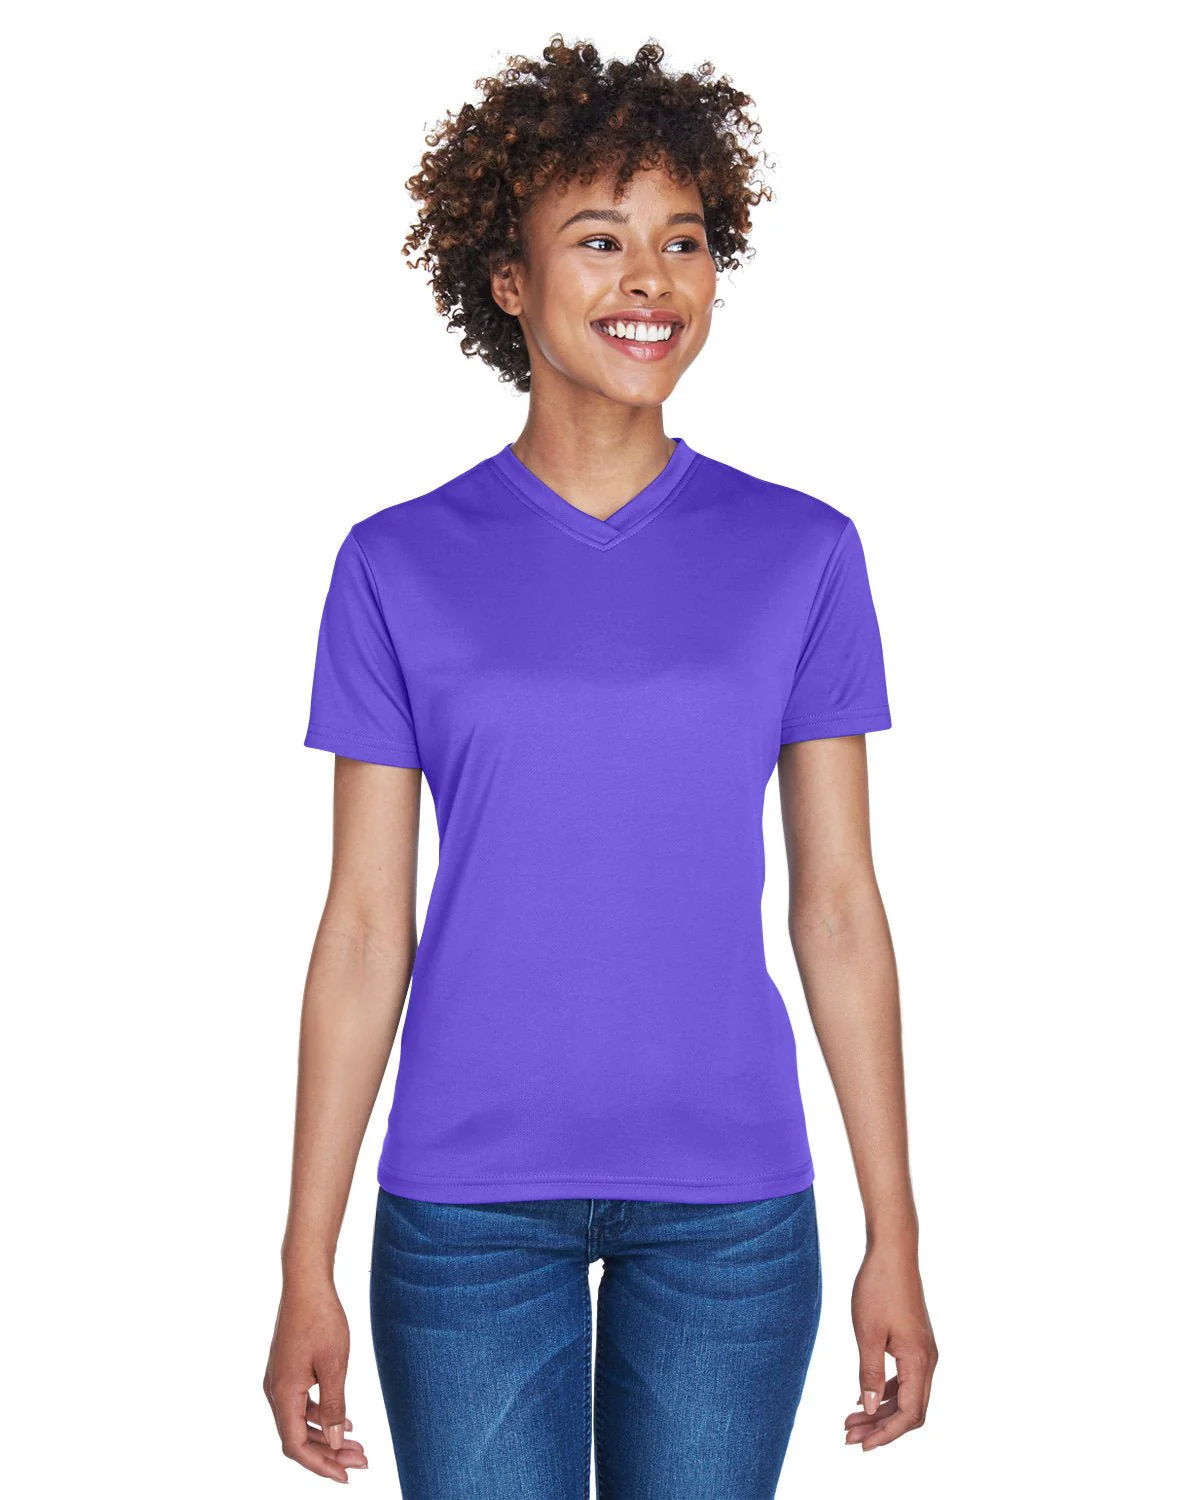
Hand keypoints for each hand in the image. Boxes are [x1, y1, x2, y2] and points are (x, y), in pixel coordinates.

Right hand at [264, 1281, 368, 1482]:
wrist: (305, 1281)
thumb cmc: (320, 1318)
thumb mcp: (334, 1365)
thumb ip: (333, 1405)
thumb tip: (334, 1442)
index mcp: (283, 1393)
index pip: (295, 1445)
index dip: (320, 1465)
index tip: (346, 1476)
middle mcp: (275, 1391)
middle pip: (297, 1437)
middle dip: (328, 1455)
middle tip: (361, 1462)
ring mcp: (279, 1380)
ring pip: (299, 1422)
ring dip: (326, 1437)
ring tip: (357, 1446)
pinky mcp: (286, 1369)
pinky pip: (300, 1404)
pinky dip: (320, 1416)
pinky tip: (343, 1421)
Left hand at [844, 1240, 936, 1451]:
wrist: (893, 1252)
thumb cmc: (878, 1287)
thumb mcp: (867, 1331)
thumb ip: (869, 1371)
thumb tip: (868, 1406)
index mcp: (919, 1360)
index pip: (909, 1414)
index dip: (886, 1434)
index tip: (861, 1446)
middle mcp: (927, 1360)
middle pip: (910, 1410)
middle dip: (881, 1428)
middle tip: (849, 1437)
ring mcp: (923, 1351)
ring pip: (907, 1396)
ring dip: (880, 1411)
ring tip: (850, 1422)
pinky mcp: (915, 1343)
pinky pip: (905, 1379)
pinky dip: (885, 1392)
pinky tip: (863, 1397)